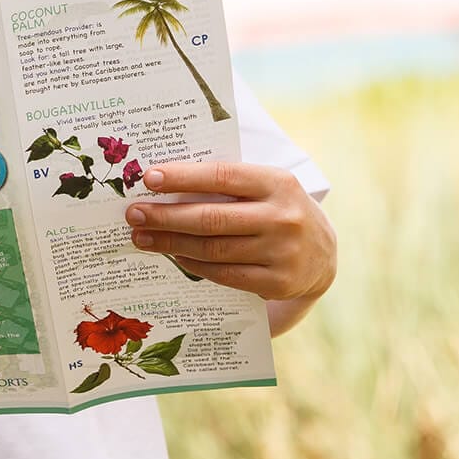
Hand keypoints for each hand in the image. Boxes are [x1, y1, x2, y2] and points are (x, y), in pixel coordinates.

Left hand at [125, 161, 336, 330]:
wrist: (323, 255)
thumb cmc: (280, 210)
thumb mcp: (267, 187)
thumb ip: (229, 183)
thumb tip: (167, 182)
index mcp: (278, 183)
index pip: (222, 176)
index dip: (184, 177)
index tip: (149, 178)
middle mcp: (282, 217)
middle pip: (211, 217)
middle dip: (166, 215)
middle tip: (134, 213)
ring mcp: (280, 253)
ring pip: (212, 249)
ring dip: (171, 242)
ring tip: (143, 236)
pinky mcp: (275, 283)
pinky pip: (223, 274)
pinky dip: (193, 264)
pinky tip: (173, 255)